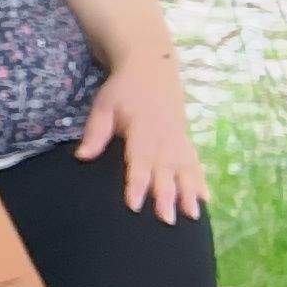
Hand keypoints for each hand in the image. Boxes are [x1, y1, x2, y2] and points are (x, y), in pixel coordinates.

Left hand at [76, 52, 205, 221]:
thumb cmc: (123, 89)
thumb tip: (82, 157)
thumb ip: (95, 132)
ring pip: (184, 169)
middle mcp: (165, 135)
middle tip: (166, 220)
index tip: (134, 204)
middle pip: (165, 169)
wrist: (152, 67)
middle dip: (166, 195)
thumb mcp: (104, 105)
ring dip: (188, 193)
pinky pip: (195, 162)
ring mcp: (178, 137)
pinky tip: (205, 199)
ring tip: (191, 216)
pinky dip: (200, 180)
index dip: (137, 182)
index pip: (139, 160)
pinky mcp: (185, 138)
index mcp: (142, 128)